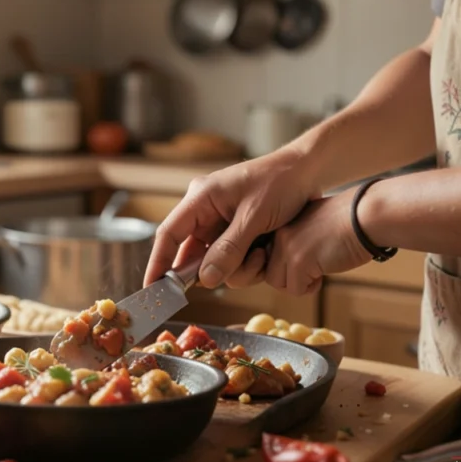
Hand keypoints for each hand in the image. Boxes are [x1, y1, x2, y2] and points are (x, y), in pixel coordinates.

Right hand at [144, 148, 318, 288]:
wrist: (309, 171)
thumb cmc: (281, 182)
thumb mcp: (254, 217)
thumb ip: (228, 249)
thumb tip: (204, 280)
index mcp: (200, 198)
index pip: (168, 235)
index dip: (157, 264)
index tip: (151, 290)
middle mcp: (205, 212)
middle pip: (192, 254)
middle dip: (213, 269)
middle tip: (233, 272)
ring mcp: (220, 224)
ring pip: (213, 262)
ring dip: (237, 268)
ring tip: (263, 254)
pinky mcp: (235, 233)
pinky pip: (229, 259)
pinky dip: (246, 264)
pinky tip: (266, 252)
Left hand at [264, 189, 371, 295]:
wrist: (368, 216)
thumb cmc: (351, 221)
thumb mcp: (316, 226)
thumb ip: (299, 240)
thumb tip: (291, 267)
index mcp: (283, 223)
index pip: (268, 255)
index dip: (284, 266)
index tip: (303, 266)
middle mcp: (280, 234)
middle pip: (269, 270)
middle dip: (289, 279)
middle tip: (311, 274)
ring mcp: (287, 247)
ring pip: (277, 282)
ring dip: (297, 285)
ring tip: (317, 275)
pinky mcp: (299, 261)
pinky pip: (295, 289)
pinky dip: (309, 288)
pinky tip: (323, 276)